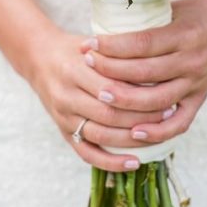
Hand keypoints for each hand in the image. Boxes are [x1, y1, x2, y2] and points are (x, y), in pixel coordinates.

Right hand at [21, 24, 171, 172]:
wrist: (39, 58)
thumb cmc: (76, 48)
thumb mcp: (94, 43)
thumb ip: (119, 54)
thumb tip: (158, 65)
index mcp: (74, 69)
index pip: (112, 87)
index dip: (140, 94)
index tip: (165, 93)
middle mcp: (66, 95)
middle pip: (109, 114)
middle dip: (141, 117)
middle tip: (168, 115)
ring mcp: (63, 117)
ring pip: (101, 135)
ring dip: (132, 140)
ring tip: (157, 135)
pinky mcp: (63, 132)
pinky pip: (87, 153)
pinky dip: (111, 162)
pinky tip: (134, 163)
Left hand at [79, 0, 206, 145]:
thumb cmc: (199, 12)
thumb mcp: (173, 8)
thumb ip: (145, 20)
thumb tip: (103, 24)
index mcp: (184, 35)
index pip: (141, 43)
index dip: (112, 46)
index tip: (88, 44)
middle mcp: (191, 62)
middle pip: (144, 73)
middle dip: (111, 70)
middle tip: (87, 65)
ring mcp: (196, 83)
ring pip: (157, 100)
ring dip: (127, 101)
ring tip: (101, 95)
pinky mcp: (200, 99)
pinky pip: (179, 123)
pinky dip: (157, 131)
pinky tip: (134, 133)